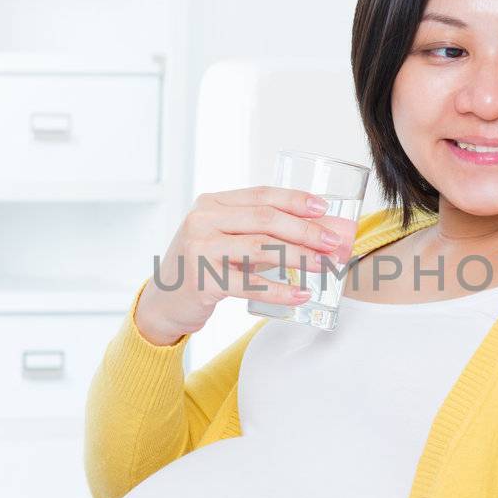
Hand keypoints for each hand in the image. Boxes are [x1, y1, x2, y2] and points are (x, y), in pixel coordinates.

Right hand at [135, 186, 357, 345]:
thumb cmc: (204, 267)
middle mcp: (203, 220)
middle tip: (333, 242)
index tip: (324, 208)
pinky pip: (249, 284)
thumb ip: (261, 233)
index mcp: (212, 204)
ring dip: (298, 256)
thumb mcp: (226, 240)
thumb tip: (318, 234)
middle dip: (305, 230)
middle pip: (265, 219)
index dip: (295, 200)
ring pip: (260, 248)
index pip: (261, 195)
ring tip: (324, 265)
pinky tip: (301, 294)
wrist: (164, 302)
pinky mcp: (202, 279)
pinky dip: (279, 290)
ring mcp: (200, 248)